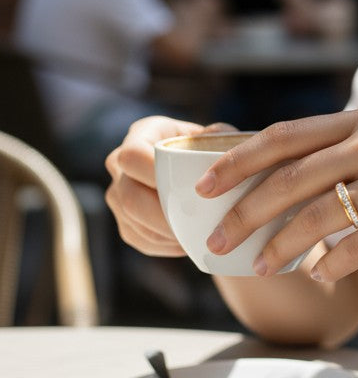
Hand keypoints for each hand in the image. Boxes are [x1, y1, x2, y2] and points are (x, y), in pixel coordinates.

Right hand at [104, 115, 223, 256]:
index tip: (188, 188)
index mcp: (142, 133)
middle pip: (128, 196)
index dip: (153, 174)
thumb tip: (218, 157)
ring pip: (133, 222)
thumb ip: (220, 139)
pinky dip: (165, 244)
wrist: (201, 169)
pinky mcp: (125, 222)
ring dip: (166, 233)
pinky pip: (140, 239)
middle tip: (195, 223)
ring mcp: (118, 194)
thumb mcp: (219, 135)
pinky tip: (188, 240)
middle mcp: (119, 163)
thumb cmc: (211, 147)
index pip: (132, 155)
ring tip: (197, 234)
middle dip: (163, 215)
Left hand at [194, 106, 357, 279]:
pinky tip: (316, 275)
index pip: (286, 135)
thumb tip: (279, 177)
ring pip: (318, 214)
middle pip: (292, 176)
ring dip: (279, 245)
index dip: (238, 159)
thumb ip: (345, 152)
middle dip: (244, 211)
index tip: (202, 184)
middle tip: (214, 239)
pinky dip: (330, 263)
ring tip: (256, 268)